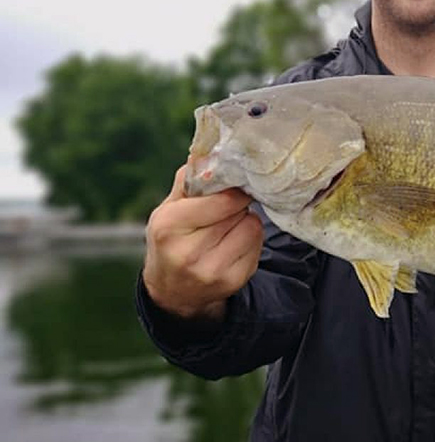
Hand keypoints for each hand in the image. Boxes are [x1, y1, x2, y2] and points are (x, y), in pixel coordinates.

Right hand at [142, 164, 263, 321]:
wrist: (172, 291)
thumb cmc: (172, 239)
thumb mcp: (169, 207)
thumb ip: (191, 179)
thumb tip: (213, 150)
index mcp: (169, 227)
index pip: (221, 200)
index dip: (232, 190)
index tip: (233, 186)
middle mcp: (188, 253)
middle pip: (238, 212)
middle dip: (237, 205)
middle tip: (227, 208)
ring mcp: (212, 271)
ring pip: (252, 227)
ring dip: (245, 222)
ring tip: (228, 226)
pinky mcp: (233, 282)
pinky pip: (258, 246)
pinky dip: (250, 240)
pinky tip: (233, 244)